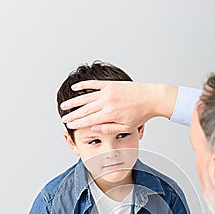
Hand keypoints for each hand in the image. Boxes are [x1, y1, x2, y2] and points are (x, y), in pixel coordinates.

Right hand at [60, 81, 177, 133]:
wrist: (151, 98)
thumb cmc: (140, 115)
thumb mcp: (126, 127)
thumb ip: (108, 128)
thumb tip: (93, 129)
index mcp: (110, 114)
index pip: (88, 120)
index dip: (77, 123)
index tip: (68, 125)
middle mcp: (107, 102)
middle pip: (84, 110)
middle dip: (72, 114)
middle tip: (63, 118)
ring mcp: (108, 91)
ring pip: (86, 97)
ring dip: (73, 101)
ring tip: (64, 105)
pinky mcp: (111, 84)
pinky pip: (93, 84)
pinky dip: (83, 86)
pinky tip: (74, 88)